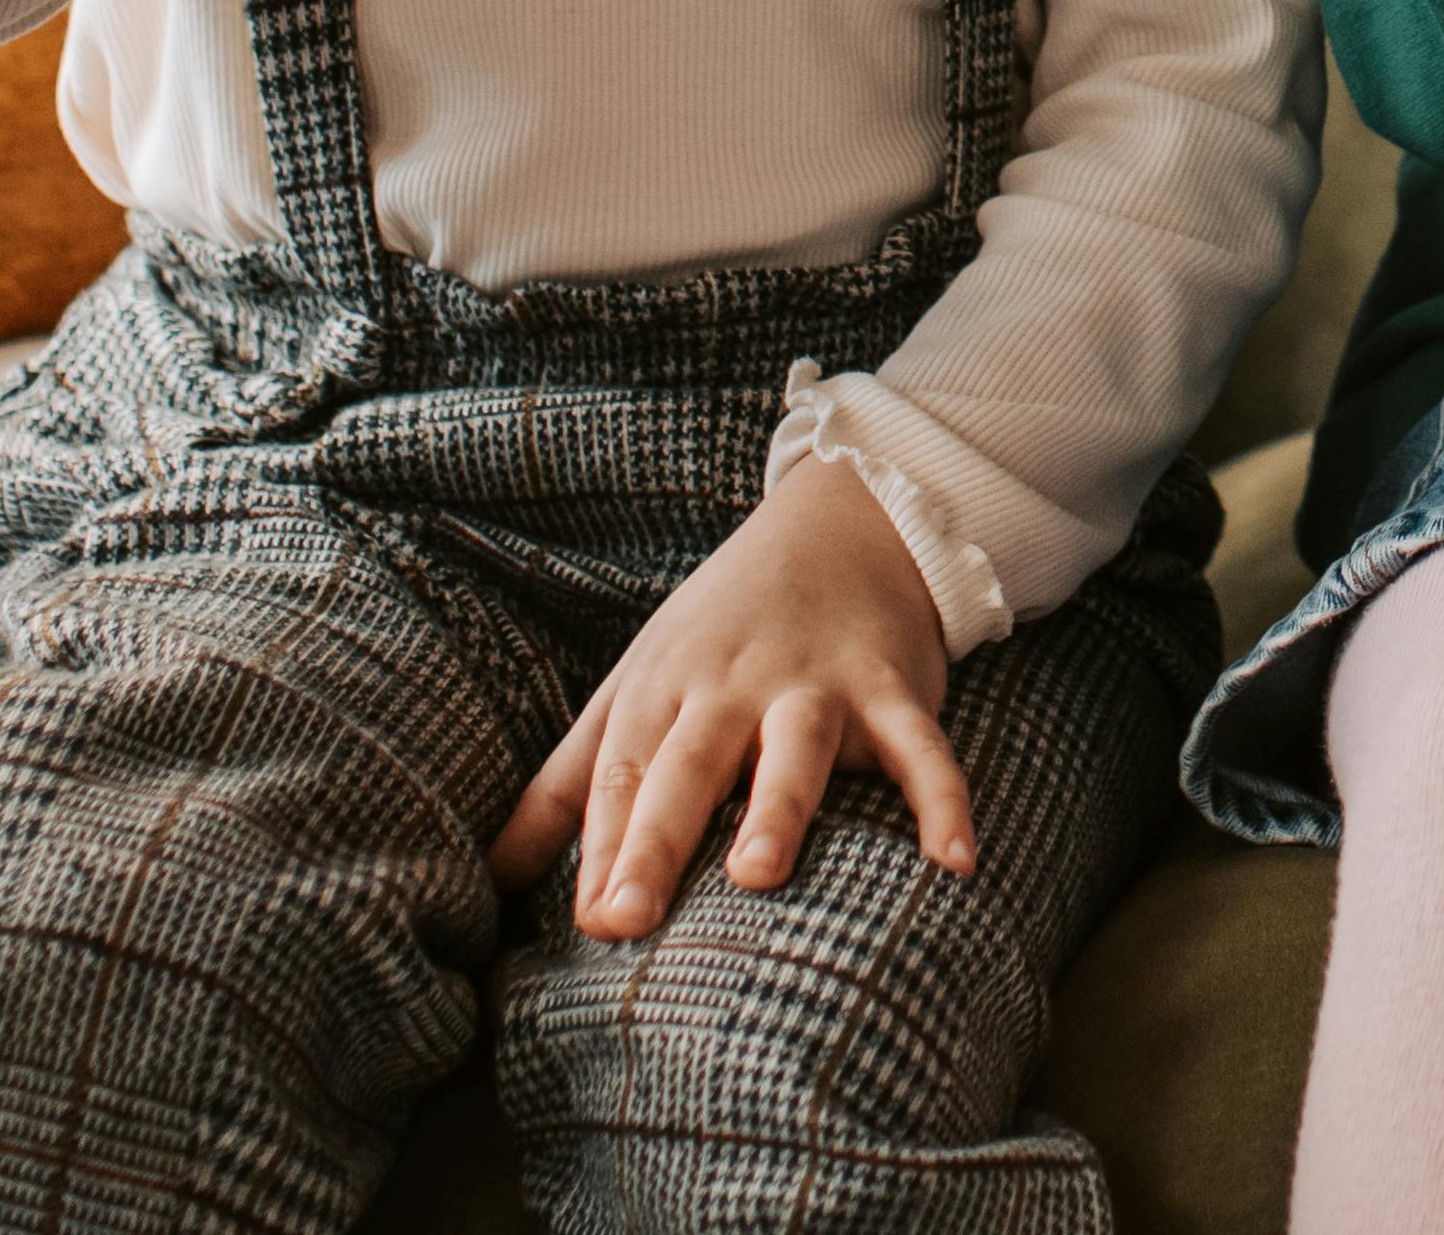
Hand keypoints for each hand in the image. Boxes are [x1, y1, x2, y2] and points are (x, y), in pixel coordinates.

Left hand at [492, 455, 971, 935]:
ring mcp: (817, 683)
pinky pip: (922, 747)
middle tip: (623, 919)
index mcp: (662, 691)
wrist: (842, 521)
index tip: (585, 923)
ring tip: (757, 873)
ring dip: (778, 806)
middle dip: (654, 840)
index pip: (621, 777)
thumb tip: (491, 876)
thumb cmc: (721, 631)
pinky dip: (941, 798)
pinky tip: (952, 860)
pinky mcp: (892, 686)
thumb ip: (568, 785)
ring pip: (795, 748)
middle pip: (686, 766)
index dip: (599, 849)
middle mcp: (733, 685)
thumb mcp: (636, 688)